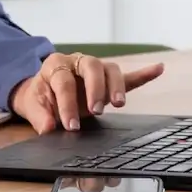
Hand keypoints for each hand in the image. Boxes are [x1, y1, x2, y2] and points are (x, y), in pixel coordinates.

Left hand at [10, 51, 164, 133]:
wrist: (43, 91)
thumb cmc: (41, 97)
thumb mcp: (32, 106)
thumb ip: (39, 116)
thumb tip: (48, 128)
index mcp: (55, 65)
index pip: (64, 82)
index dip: (67, 104)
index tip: (71, 126)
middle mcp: (77, 62)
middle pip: (91, 66)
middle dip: (96, 88)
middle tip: (96, 111)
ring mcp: (95, 70)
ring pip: (110, 69)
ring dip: (115, 86)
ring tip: (118, 104)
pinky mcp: (107, 81)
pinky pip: (128, 76)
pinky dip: (144, 74)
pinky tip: (158, 69)